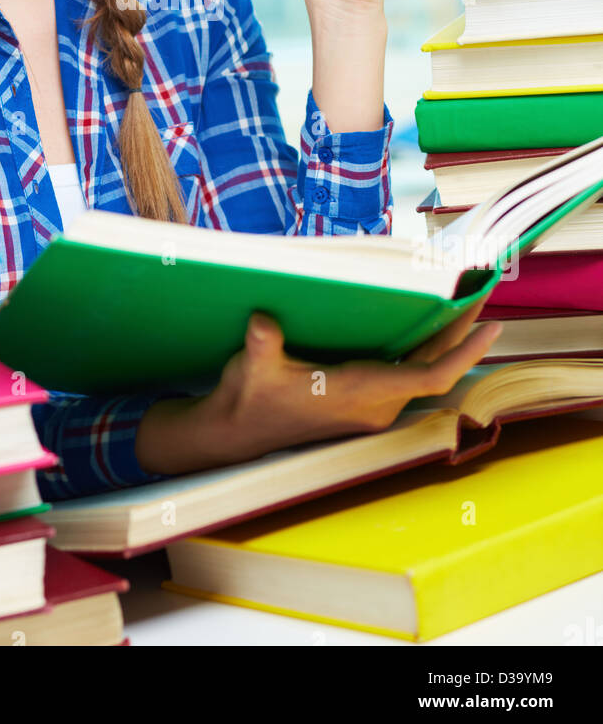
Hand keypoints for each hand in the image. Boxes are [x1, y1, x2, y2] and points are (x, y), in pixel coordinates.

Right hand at [135, 297, 501, 474]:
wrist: (235, 433)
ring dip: (443, 340)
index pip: (427, 378)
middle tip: (479, 290)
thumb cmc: (248, 399)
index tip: (488, 326)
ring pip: (422, 371)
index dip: (461, 354)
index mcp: (359, 395)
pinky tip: (422, 324)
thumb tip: (263, 324)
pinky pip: (407, 374)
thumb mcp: (250, 368)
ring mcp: (371, 407)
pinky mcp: (362, 404)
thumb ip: (261, 346)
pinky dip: (422, 349)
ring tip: (460, 301)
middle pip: (434, 368)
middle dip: (459, 332)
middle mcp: (374, 406)